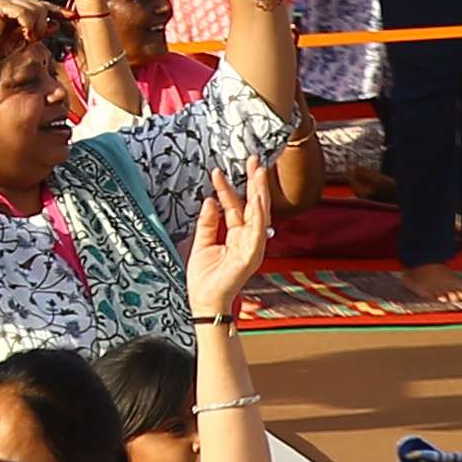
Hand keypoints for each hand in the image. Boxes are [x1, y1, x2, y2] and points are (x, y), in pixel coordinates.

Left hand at [180, 176, 273, 323]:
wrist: (204, 302)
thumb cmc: (204, 278)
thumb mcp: (201, 242)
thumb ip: (207, 222)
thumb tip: (210, 199)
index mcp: (236, 235)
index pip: (235, 206)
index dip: (228, 188)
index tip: (218, 171)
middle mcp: (247, 239)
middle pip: (253, 205)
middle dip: (254, 182)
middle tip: (254, 160)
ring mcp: (252, 247)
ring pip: (259, 215)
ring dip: (260, 193)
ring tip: (258, 172)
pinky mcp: (251, 256)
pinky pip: (257, 232)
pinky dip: (257, 215)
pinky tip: (257, 199)